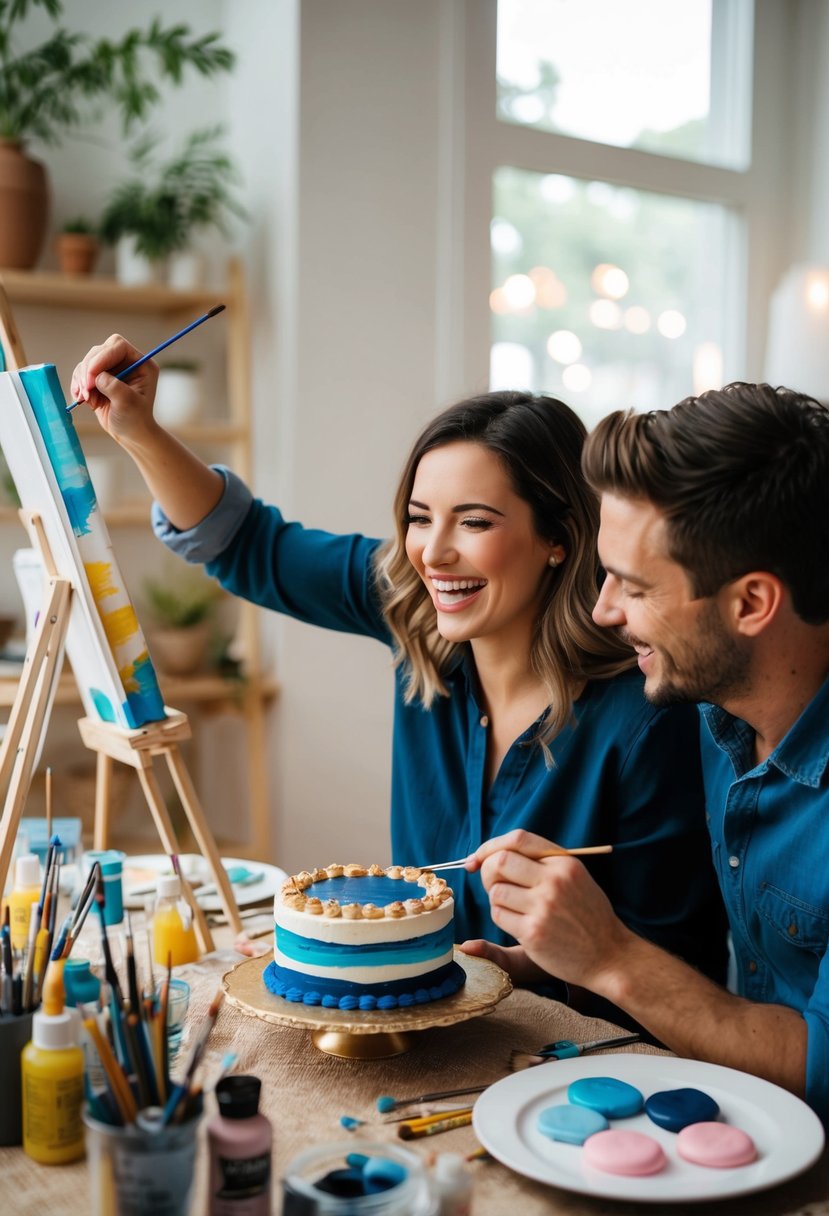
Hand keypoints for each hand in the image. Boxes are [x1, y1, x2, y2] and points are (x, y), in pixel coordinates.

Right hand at [70, 333, 158, 444]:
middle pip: (99, 351)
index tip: (91, 377)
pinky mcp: (98, 378)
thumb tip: (97, 376)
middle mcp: (126, 363)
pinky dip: (78, 385)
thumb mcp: (128, 404)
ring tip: (85, 400)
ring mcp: (111, 369)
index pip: (118, 346)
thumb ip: (114, 387)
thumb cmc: (135, 419)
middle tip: (86, 392)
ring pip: (87, 362)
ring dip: (82, 380)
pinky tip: (80, 399)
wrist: (130, 434)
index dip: (102, 356)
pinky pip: (81, 373)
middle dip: (88, 371)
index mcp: (140, 364)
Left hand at [467, 829, 633, 991]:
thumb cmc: (587, 915)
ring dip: (497, 899)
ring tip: (515, 908)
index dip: (491, 846)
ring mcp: (544, 907)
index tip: (477, 858)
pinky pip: (499, 915)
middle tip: (494, 885)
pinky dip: (502, 917)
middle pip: (500, 862)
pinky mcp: (533, 932)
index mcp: (565, 863)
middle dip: (487, 872)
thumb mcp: (574, 877)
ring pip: (496, 891)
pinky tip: (520, 924)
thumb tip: (490, 855)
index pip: (519, 839)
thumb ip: (540, 862)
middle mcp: (555, 881)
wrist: (610, 956)